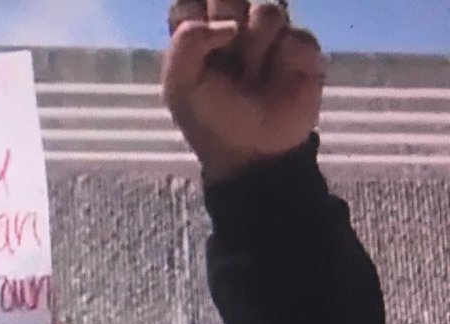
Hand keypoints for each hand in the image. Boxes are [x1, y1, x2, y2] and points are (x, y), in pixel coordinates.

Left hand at [163, 0, 323, 182]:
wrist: (254, 152)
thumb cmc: (210, 119)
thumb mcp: (180, 86)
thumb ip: (188, 43)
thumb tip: (229, 23)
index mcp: (196, 33)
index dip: (198, 11)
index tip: (201, 34)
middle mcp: (233, 25)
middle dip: (228, 20)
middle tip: (226, 53)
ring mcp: (269, 33)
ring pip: (267, 9)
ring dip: (255, 49)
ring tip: (251, 78)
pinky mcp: (301, 46)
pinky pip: (297, 35)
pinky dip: (285, 62)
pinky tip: (279, 82)